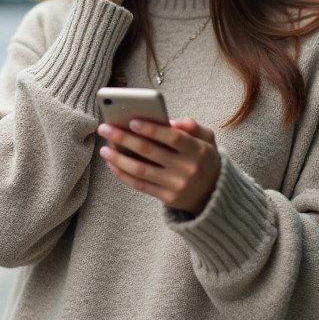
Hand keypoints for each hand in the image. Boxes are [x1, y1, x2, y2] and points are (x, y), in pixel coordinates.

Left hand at [98, 117, 219, 214]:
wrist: (214, 193)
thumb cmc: (204, 159)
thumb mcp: (208, 139)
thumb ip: (193, 126)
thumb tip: (171, 121)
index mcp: (199, 150)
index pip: (173, 137)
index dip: (152, 129)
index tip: (132, 121)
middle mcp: (188, 168)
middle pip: (151, 152)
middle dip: (124, 138)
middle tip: (105, 128)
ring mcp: (176, 185)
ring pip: (141, 170)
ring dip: (119, 159)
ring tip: (104, 148)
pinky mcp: (168, 198)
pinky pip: (141, 185)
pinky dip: (124, 175)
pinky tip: (112, 164)